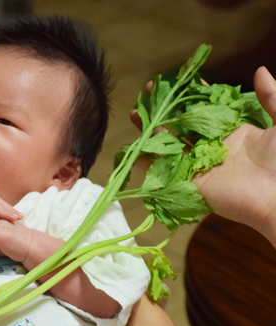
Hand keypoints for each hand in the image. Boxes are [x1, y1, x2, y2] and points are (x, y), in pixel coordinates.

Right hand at [132, 67, 275, 245]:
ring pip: (169, 144)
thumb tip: (259, 70)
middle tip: (148, 91)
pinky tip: (135, 146)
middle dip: (165, 108)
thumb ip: (271, 97)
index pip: (207, 109)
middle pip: (182, 124)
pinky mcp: (190, 183)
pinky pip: (165, 170)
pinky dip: (149, 160)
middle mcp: (213, 148)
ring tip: (135, 112)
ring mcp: (200, 165)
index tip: (177, 80)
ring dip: (151, 129)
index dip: (191, 94)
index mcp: (234, 133)